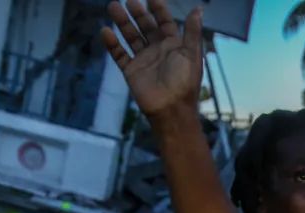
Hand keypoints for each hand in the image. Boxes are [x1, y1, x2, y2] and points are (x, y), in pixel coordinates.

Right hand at [101, 0, 202, 119]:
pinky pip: (120, 54)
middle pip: (146, 27)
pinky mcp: (131, 71)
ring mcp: (144, 60)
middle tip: (129, 0)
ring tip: (113, 6)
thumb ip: (193, 31)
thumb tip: (199, 8)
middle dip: (137, 13)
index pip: (165, 22)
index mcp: (174, 46)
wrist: (171, 109)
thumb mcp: (192, 54)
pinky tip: (105, 31)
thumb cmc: (184, 82)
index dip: (159, 9)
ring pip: (131, 37)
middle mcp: (158, 50)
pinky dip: (112, 43)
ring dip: (122, 22)